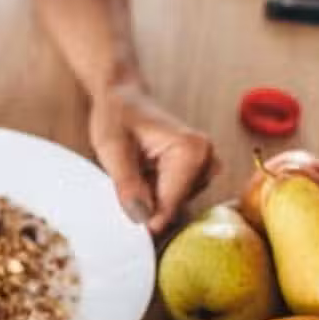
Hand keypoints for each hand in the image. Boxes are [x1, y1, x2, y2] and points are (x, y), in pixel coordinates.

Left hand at [89, 83, 216, 234]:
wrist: (123, 99)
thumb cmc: (117, 116)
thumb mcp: (112, 149)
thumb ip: (127, 184)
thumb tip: (141, 217)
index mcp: (191, 149)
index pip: (171, 204)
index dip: (146, 216)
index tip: (129, 220)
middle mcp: (207, 157)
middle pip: (175, 206)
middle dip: (148, 201)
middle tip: (129, 174)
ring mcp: (207, 166)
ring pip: (174, 205)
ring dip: (152, 195)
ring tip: (137, 168)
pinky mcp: (200, 172)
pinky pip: (175, 198)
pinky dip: (157, 191)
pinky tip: (146, 171)